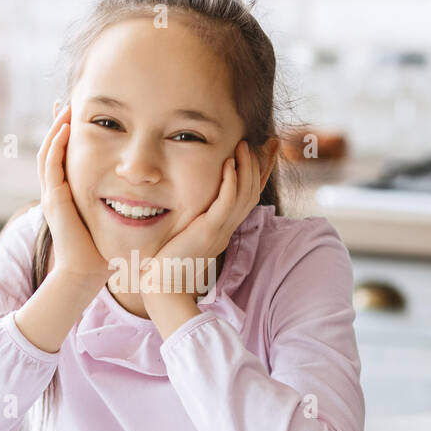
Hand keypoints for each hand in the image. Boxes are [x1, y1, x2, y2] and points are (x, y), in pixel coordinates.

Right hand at [13, 106, 109, 353]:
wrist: (88, 272)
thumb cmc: (104, 250)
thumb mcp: (114, 217)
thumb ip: (123, 202)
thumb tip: (147, 191)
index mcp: (70, 194)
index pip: (66, 157)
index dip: (70, 136)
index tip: (80, 115)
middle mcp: (57, 191)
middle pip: (52, 150)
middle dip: (59, 125)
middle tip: (66, 102)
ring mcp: (52, 195)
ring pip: (48, 153)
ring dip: (56, 129)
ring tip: (65, 108)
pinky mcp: (54, 201)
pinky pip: (50, 167)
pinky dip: (57, 146)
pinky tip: (65, 129)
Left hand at [149, 139, 263, 290]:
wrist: (165, 287)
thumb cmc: (169, 264)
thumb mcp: (186, 237)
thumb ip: (193, 221)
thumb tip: (189, 207)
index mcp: (224, 229)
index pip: (249, 197)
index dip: (260, 174)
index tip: (266, 152)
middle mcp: (227, 229)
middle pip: (253, 192)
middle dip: (260, 165)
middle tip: (265, 142)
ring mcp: (220, 230)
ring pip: (244, 195)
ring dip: (246, 168)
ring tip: (244, 146)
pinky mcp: (209, 231)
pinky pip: (225, 203)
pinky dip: (229, 182)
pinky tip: (229, 164)